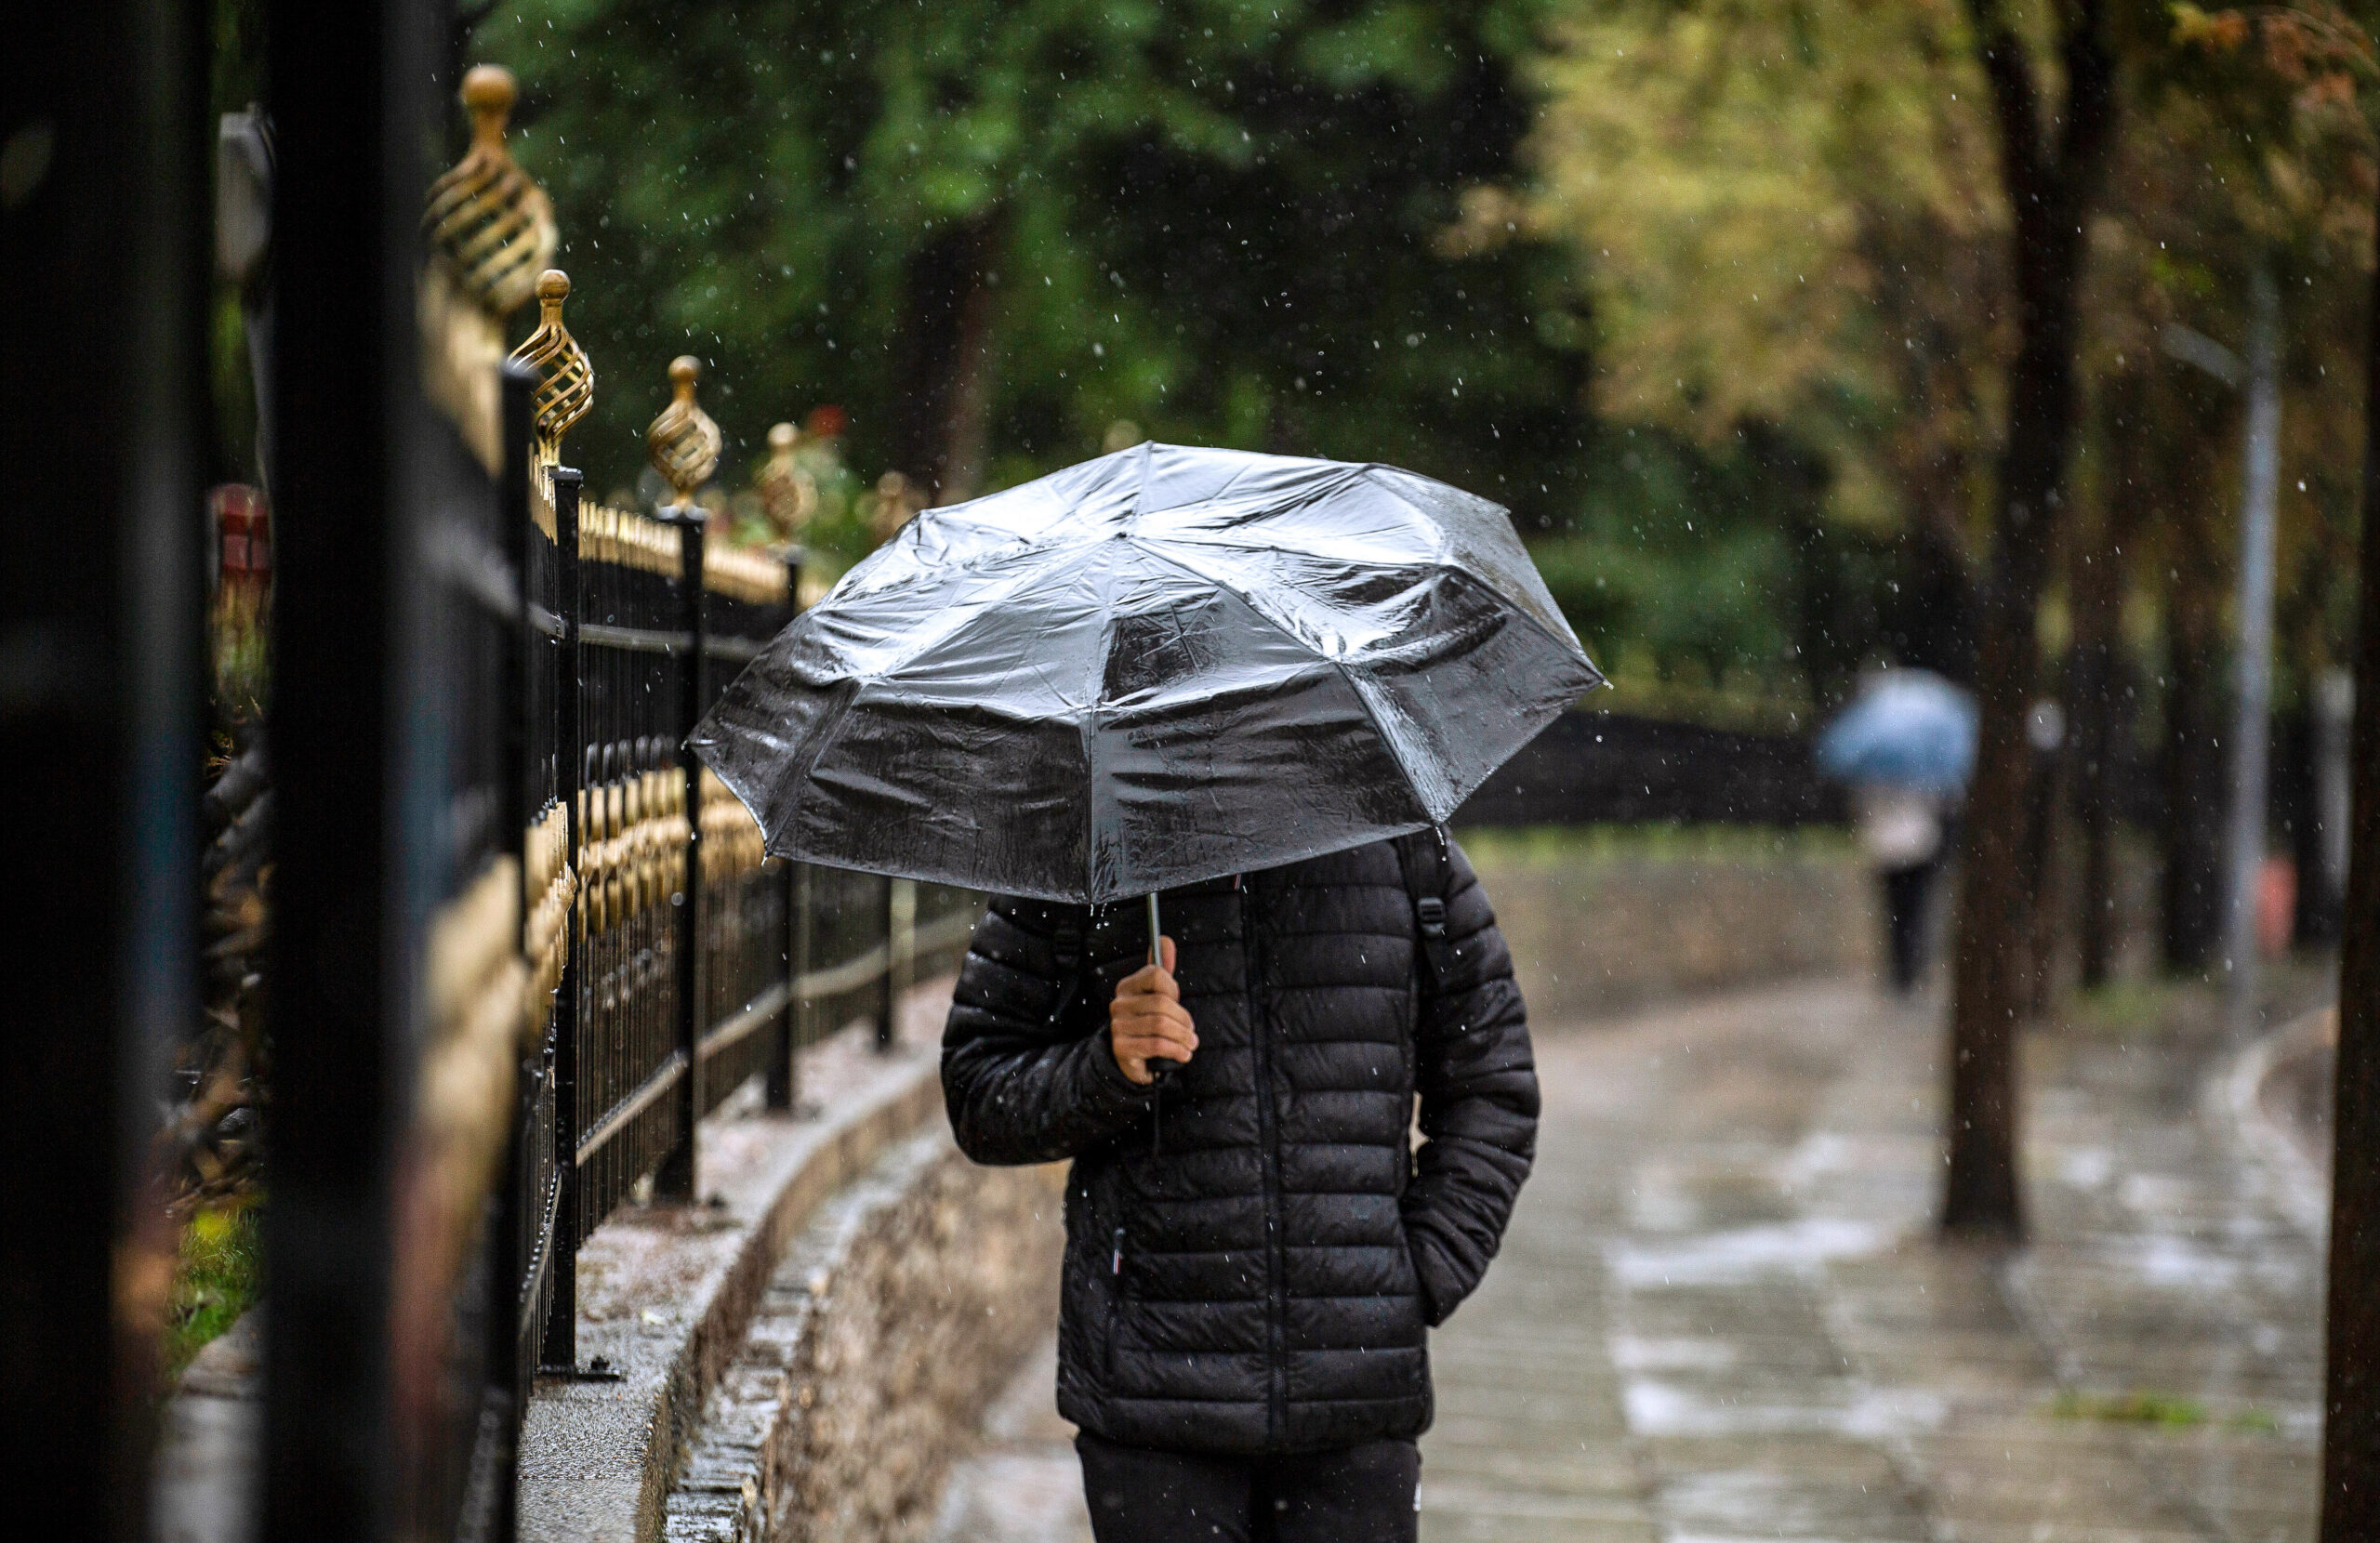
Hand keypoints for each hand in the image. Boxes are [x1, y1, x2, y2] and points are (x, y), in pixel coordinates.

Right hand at [1110, 936, 1196, 1085]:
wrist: (1134, 1058)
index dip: (1173, 988)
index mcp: (1128, 986)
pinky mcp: (1122, 1047)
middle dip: (1183, 1019)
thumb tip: (1165, 940)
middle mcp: (1119, 1003)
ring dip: (1183, 1036)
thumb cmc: (1150, 1022)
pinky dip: (1175, 1050)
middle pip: (1161, 1003)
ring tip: (1190, 1043)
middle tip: (1191, 1031)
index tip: (1178, 1001)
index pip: (1155, 974)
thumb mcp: (1157, 995)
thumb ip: (1162, 969)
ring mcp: (1118, 1025)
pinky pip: (1156, 1045)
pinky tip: (1183, 1054)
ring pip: (1160, 1025)